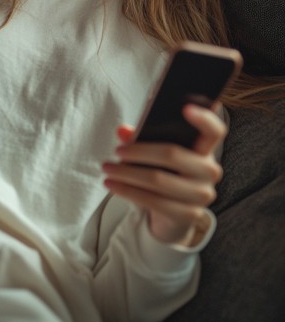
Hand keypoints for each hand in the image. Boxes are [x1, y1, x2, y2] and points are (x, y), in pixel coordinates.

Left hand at [102, 104, 226, 245]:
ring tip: (107, 169)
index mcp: (205, 150)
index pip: (214, 131)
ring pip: (159, 180)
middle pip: (173, 154)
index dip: (204, 118)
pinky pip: (154, 201)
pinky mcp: (188, 215)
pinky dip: (128, 191)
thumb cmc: (166, 174)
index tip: (184, 107)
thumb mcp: (157, 154)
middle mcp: (209, 171)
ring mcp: (201, 195)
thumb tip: (123, 131)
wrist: (173, 214)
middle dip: (139, 152)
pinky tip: (112, 185)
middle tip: (117, 151)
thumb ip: (143, 138)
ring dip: (127, 173)